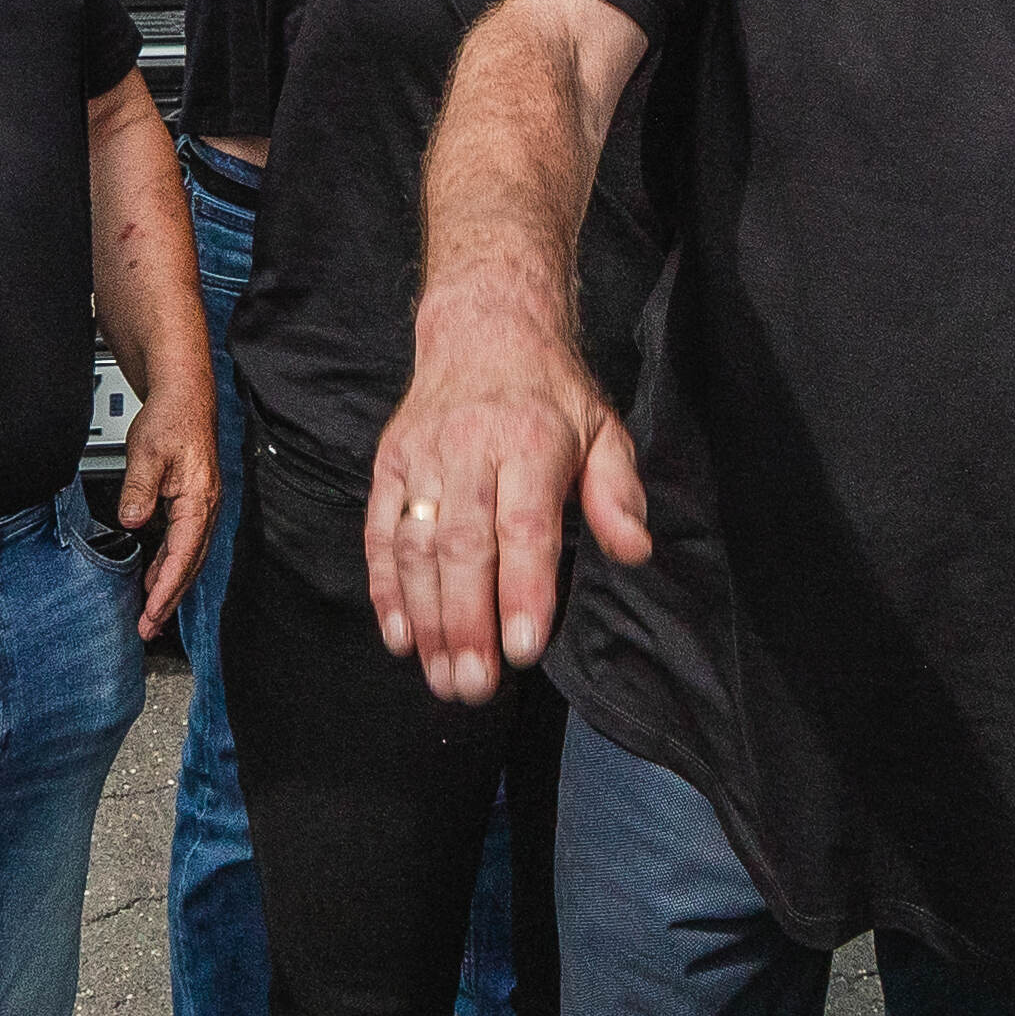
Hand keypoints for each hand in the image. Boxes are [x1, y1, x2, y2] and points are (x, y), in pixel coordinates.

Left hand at [111, 381, 219, 637]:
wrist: (185, 397)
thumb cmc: (172, 419)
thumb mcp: (148, 451)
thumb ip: (139, 487)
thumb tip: (132, 519)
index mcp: (200, 501)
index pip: (183, 556)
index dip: (167, 588)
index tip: (151, 613)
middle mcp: (206, 509)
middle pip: (190, 566)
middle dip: (169, 600)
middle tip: (149, 629)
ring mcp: (202, 508)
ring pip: (188, 558)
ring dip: (170, 587)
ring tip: (150, 614)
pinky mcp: (193, 505)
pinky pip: (183, 545)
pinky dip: (169, 566)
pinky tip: (154, 577)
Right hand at [367, 282, 648, 706]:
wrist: (484, 328)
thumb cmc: (551, 393)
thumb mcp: (604, 429)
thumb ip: (618, 492)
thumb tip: (634, 550)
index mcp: (530, 441)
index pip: (524, 527)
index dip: (522, 590)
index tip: (524, 648)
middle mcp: (469, 449)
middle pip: (463, 546)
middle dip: (467, 623)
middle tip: (475, 687)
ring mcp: (422, 457)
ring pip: (417, 547)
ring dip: (426, 619)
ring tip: (443, 678)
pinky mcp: (389, 464)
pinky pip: (379, 532)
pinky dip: (385, 589)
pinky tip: (399, 638)